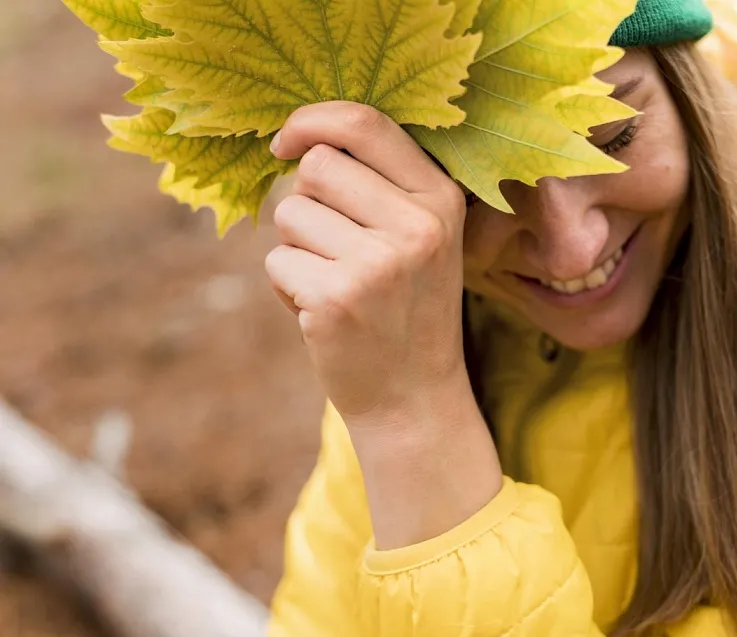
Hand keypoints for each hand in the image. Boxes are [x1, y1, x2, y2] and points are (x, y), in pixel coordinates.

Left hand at [265, 102, 500, 547]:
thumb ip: (381, 184)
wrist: (414, 399)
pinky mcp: (337, 299)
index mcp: (441, 199)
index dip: (311, 120)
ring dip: (297, 249)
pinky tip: (326, 314)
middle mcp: (417, 225)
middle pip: (316, 167)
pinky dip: (289, 287)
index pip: (365, 123)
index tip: (285, 142)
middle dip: (307, 204)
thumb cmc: (407, 308)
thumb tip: (301, 137)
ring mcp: (378, 263)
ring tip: (336, 285)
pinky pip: (277, 261)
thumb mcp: (422, 239)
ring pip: (289, 214)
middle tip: (335, 248)